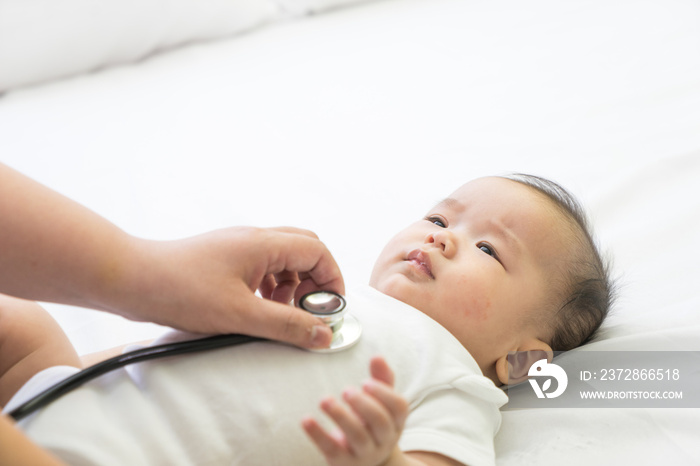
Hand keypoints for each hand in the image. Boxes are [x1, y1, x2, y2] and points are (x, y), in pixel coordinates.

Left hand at [99, 226, 343, 348]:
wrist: (131, 279)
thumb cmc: (181, 290)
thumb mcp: (241, 315)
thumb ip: (286, 325)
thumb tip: (323, 334)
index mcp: (264, 243)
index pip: (318, 252)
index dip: (332, 281)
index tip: (329, 311)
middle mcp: (255, 239)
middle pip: (304, 250)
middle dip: (315, 282)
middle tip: (308, 312)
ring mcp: (238, 247)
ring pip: (283, 260)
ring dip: (292, 287)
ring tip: (280, 316)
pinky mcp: (224, 259)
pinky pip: (262, 268)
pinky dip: (271, 289)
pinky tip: (258, 311)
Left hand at [302, 357, 408, 465]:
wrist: (366, 463)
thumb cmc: (371, 423)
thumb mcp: (381, 403)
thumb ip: (381, 379)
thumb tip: (377, 356)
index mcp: (396, 421)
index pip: (399, 407)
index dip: (384, 394)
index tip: (365, 382)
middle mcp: (385, 439)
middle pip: (380, 422)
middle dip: (364, 405)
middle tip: (346, 390)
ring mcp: (365, 454)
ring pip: (357, 436)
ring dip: (340, 416)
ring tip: (324, 400)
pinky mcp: (344, 462)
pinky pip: (331, 449)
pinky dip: (318, 434)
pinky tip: (306, 419)